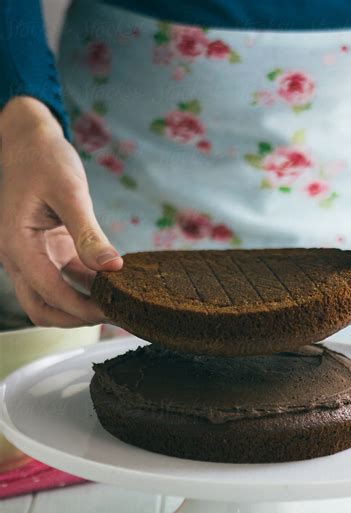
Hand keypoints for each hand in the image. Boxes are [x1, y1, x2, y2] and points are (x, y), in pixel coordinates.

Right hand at [0, 97, 122, 327]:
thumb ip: (88, 233)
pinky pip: (61, 281)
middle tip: (116, 315)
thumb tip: (112, 267)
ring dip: (80, 307)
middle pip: (42, 308)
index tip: (114, 310)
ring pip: (49, 299)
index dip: (81, 308)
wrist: (28, 140)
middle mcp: (17, 256)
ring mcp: (29, 257)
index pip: (49, 292)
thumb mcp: (70, 192)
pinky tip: (110, 284)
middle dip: (77, 318)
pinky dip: (83, 288)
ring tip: (119, 303)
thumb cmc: (44, 159)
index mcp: (16, 244)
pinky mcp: (44, 252)